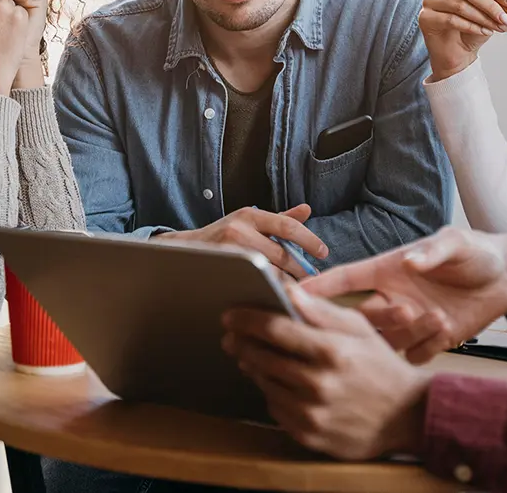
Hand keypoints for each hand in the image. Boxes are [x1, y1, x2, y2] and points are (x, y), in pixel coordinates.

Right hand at [155, 205, 327, 278]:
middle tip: (314, 281)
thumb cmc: (222, 236)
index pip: (287, 226)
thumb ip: (279, 219)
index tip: (324, 252)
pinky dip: (268, 290)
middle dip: (301, 271)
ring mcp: (229, 251)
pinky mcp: (221, 271)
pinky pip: (253, 283)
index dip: (309, 240)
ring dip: (287, 284)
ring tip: (300, 292)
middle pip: (282, 255)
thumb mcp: (249, 221)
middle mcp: (239, 229)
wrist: (182, 250)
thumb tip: (307, 210)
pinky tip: (277, 296)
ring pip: (269, 273)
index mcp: (250, 215)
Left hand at [222, 288, 427, 459]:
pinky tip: (273, 381)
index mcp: (331, 351)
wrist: (407, 416)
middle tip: (230, 334)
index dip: (247, 319)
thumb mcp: (358, 327)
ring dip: (253, 366)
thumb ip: (320, 310)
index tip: (230, 313)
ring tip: (248, 354)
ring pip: (265, 384)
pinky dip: (270, 392)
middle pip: (262, 358)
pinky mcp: (310, 436)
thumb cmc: (379, 364)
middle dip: (241, 342)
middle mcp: (318, 384)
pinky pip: (276, 410)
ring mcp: (313, 414)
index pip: (275, 329)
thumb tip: (287, 290)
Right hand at [302, 227, 506, 362]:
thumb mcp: (455, 243)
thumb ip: (432, 252)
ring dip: (405, 333)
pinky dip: (427, 348)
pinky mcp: (430, 340)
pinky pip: (415, 355)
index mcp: (387, 269)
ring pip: (387, 339)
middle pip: (360, 317)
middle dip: (369, 321)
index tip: (289, 294)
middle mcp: (392, 297)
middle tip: (400, 312)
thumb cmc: (473, 252)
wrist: (505, 278)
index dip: (319, 286)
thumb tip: (410, 262)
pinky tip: (448, 331)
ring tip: (437, 316)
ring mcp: (409, 321)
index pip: (345, 279)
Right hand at [418, 0, 506, 80]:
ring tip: (496, 29)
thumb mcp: (489, 16)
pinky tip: (483, 32)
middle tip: (506, 20)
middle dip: (491, 6)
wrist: (456, 54)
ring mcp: (430, 0)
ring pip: (460, 6)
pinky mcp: (425, 17)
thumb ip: (498, 7)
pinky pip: (451, 20)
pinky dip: (471, 27)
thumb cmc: (471, 31)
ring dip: (483, 19)